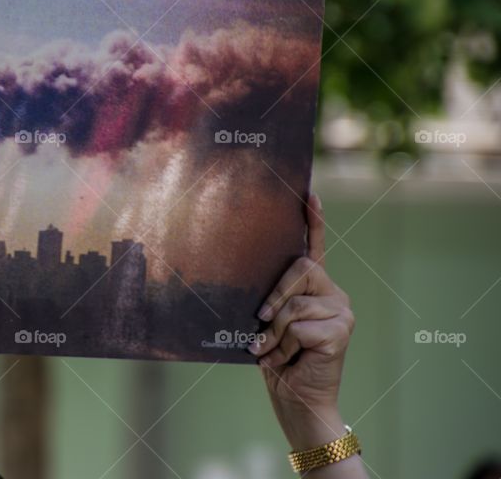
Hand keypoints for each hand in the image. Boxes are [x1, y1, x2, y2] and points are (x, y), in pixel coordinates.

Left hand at [252, 193, 355, 449]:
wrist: (296, 400)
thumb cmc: (276, 360)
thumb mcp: (266, 324)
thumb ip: (268, 300)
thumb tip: (251, 283)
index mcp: (313, 288)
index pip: (315, 247)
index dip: (312, 219)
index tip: (308, 192)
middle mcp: (332, 293)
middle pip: (300, 267)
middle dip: (274, 295)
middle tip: (261, 320)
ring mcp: (341, 311)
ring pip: (295, 303)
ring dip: (275, 333)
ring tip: (271, 351)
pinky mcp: (341, 331)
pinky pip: (300, 327)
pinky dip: (284, 346)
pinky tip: (287, 360)